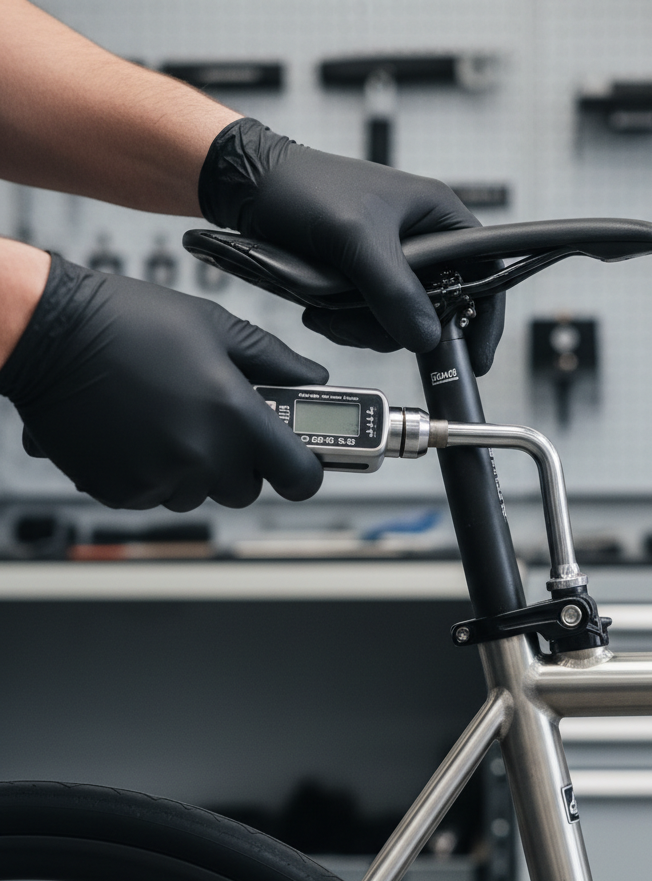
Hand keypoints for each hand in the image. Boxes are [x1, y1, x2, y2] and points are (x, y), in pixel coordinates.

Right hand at [0, 253, 328, 510]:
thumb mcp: (214, 325)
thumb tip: (313, 377)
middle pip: (245, 489)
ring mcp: (159, 477)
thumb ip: (273, 360)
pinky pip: (154, 496)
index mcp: (235, 416)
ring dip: (192, 470)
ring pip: (197, 495)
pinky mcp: (119, 491)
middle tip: (216, 425)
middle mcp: (201, 455)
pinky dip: (151, 473)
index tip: (300, 463)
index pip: (299, 475)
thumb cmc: (128, 320)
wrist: (45, 331)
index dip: (304, 471)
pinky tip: (137, 432)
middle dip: (239, 464)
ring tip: (167, 420)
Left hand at [198, 118, 504, 375]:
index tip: (474, 356)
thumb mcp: (355, 238)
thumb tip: (425, 336)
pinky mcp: (364, 281)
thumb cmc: (303, 188)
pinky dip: (348, 325)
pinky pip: (371, 321)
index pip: (486, 271)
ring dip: (365, 327)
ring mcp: (392, 264)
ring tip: (330, 310)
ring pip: (402, 322)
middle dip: (402, 326)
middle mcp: (422, 241)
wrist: (247, 189)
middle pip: (441, 308)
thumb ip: (394, 289)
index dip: (485, 315)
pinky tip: (322, 310)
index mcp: (438, 215)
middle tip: (366, 324)